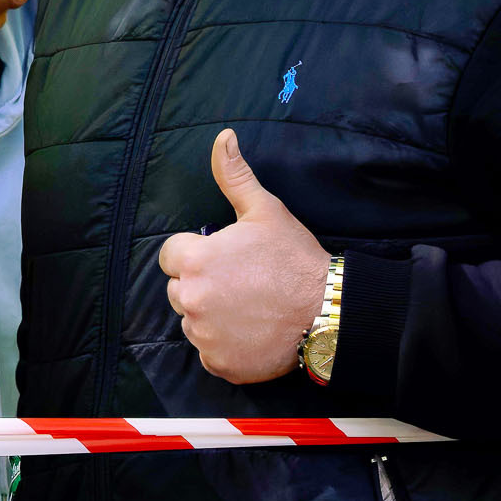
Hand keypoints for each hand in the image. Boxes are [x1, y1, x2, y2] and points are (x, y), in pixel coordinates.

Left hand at [156, 129, 330, 384]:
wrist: (329, 312)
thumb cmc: (295, 259)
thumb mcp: (265, 210)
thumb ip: (234, 175)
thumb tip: (223, 137)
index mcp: (195, 260)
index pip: (171, 256)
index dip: (197, 254)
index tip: (225, 258)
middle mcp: (191, 299)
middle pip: (179, 289)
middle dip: (201, 284)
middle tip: (240, 283)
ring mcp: (204, 335)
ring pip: (192, 321)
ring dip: (211, 315)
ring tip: (248, 307)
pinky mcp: (219, 363)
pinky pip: (208, 351)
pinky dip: (224, 345)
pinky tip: (250, 332)